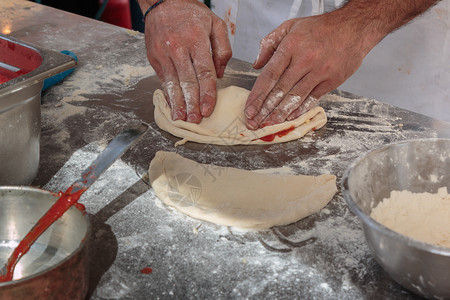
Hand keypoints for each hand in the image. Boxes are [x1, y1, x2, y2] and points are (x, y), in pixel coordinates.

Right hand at [142, 0, 231, 122]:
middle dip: (192, 103)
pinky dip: (167, 94)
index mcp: (195, 40)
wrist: (162, 2)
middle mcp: (178, 48)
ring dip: (177, 103)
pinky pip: (162, 79)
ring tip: (181, 117)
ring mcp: (163, 54)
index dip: (207, 93)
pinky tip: (171, 105)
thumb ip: (223, 48)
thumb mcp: (215, 24)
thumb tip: (220, 74)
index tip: (209, 109)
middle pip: (187, 81)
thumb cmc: (191, 13)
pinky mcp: (154, 58)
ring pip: (172, 83)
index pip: (203, 72)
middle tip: (195, 119)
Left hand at [244, 12, 370, 128]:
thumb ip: (269, 43)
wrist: (354, 27)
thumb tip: (256, 65)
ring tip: (269, 124)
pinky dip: (300, 110)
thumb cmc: (320, 27)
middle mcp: (305, 60)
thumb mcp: (290, 26)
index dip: (257, 95)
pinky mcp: (331, 81)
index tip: (249, 109)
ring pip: (295, 97)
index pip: (269, 75)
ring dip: (280, 114)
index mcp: (291, 46)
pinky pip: (312, 99)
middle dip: (265, 110)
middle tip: (255, 122)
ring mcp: (319, 72)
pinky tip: (289, 118)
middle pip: (280, 90)